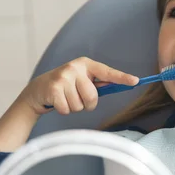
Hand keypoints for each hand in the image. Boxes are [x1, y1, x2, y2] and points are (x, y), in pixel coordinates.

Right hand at [18, 57, 138, 115]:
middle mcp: (75, 67)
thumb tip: (117, 86)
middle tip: (76, 98)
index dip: (122, 77)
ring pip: (80, 105)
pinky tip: (57, 102)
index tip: (136, 81)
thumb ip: (96, 83)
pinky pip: (68, 110)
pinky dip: (64, 110)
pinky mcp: (54, 88)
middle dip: (87, 104)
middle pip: (93, 96)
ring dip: (74, 107)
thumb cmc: (65, 87)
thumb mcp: (80, 80)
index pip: (107, 72)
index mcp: (85, 64)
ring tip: (65, 98)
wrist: (38, 90)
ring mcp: (64, 77)